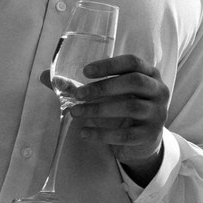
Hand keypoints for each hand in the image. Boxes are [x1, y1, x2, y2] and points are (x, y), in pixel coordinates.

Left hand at [63, 50, 169, 181]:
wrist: (143, 141)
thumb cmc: (122, 109)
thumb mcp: (109, 94)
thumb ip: (80, 85)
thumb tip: (44, 76)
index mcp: (150, 74)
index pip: (133, 62)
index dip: (109, 65)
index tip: (85, 71)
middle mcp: (159, 91)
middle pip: (134, 82)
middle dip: (103, 87)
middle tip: (78, 95)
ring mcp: (157, 113)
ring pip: (130, 107)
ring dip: (99, 110)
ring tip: (75, 114)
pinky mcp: (149, 135)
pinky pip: (125, 134)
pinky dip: (102, 134)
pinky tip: (83, 133)